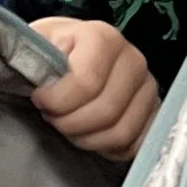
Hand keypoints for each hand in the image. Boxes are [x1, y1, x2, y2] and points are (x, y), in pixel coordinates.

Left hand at [30, 19, 158, 159]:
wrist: (69, 55)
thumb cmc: (50, 53)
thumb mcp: (36, 45)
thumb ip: (33, 57)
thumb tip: (39, 81)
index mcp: (104, 37)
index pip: (86, 82)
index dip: (56, 100)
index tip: (39, 98)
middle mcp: (134, 60)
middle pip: (106, 112)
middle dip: (69, 123)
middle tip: (51, 116)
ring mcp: (148, 88)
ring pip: (121, 133)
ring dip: (86, 139)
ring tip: (68, 126)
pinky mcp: (153, 113)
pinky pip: (134, 145)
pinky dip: (107, 149)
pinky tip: (89, 134)